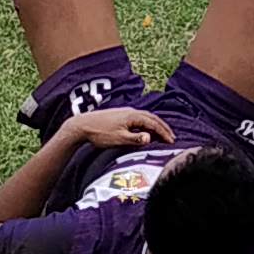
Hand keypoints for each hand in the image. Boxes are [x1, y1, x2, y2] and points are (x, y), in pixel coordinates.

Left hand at [56, 104, 174, 152]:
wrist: (82, 125)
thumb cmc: (100, 133)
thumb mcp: (118, 139)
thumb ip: (135, 139)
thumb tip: (150, 138)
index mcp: (133, 116)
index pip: (153, 124)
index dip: (164, 132)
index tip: (172, 141)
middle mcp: (131, 111)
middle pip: (152, 118)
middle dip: (163, 127)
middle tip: (172, 137)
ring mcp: (125, 112)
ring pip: (145, 117)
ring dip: (155, 125)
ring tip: (162, 134)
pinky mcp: (120, 115)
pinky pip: (139, 118)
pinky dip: (147, 124)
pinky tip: (145, 130)